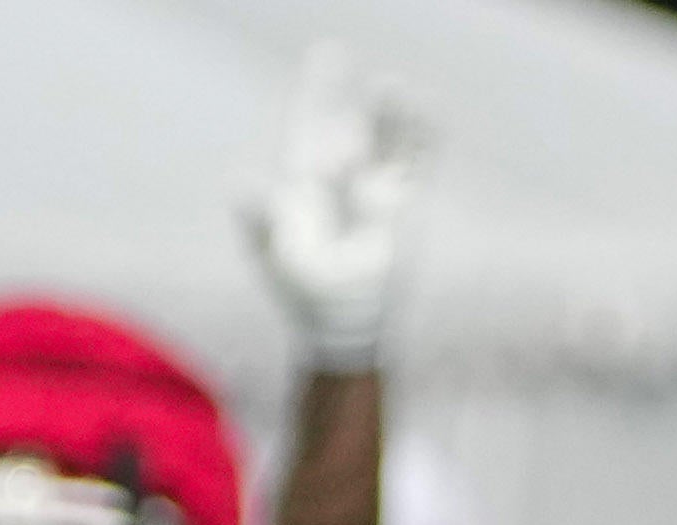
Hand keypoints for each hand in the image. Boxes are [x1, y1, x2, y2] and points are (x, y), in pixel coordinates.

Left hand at [247, 42, 422, 367]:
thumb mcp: (276, 253)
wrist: (343, 320)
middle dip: (355, 97)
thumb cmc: (301, 289)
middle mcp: (343, 171)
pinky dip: (424, 138)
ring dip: (392, 116)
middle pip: (355, 121)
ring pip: (388, 139)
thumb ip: (260, 218)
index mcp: (306, 175)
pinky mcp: (405, 205)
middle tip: (356, 67)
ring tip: (394, 89)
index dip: (319, 87)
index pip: (311, 119)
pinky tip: (429, 110)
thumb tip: (246, 183)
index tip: (331, 51)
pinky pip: (417, 164)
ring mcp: (376, 185)